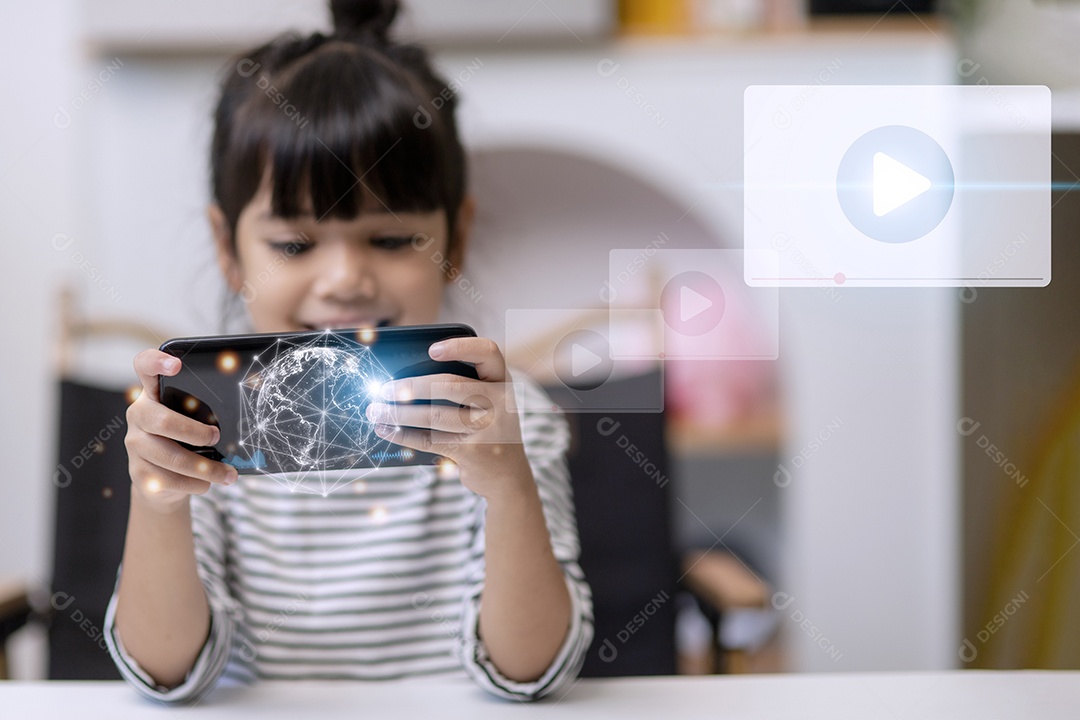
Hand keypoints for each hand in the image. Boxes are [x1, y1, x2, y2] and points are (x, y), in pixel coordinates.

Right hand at [124, 349, 237, 513]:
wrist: (162, 482)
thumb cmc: (186, 442)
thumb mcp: (195, 420)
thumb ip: (207, 410)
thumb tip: (249, 407)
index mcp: (154, 394)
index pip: (145, 367)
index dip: (157, 362)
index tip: (176, 364)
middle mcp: (139, 415)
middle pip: (164, 421)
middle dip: (196, 433)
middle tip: (216, 438)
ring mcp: (135, 444)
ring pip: (172, 457)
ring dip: (206, 468)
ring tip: (228, 474)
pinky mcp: (138, 473)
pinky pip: (170, 480)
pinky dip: (195, 484)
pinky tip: (207, 483)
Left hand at [365, 337, 531, 500]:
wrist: (507, 475)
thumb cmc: (487, 429)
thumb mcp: (486, 402)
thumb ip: (461, 387)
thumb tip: (403, 381)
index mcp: (501, 381)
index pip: (487, 352)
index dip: (460, 347)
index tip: (430, 350)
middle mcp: (500, 402)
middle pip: (449, 385)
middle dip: (410, 387)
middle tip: (383, 389)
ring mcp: (488, 428)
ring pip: (433, 415)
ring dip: (398, 413)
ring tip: (375, 410)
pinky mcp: (472, 452)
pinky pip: (429, 439)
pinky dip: (402, 435)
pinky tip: (385, 429)